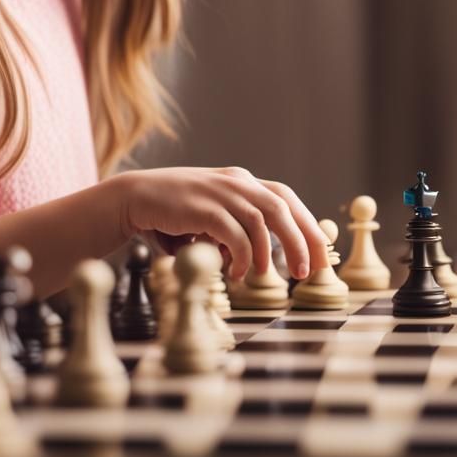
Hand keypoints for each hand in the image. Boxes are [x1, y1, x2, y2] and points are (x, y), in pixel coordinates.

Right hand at [113, 166, 330, 280]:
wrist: (135, 198)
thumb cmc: (176, 213)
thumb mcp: (214, 215)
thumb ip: (238, 228)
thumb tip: (264, 257)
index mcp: (243, 181)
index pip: (286, 197)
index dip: (307, 224)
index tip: (321, 252)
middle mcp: (236, 182)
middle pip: (281, 206)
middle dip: (300, 240)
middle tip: (308, 270)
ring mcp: (220, 192)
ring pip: (262, 219)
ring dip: (269, 251)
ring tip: (267, 275)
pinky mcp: (203, 207)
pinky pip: (233, 233)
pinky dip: (240, 255)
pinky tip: (236, 272)